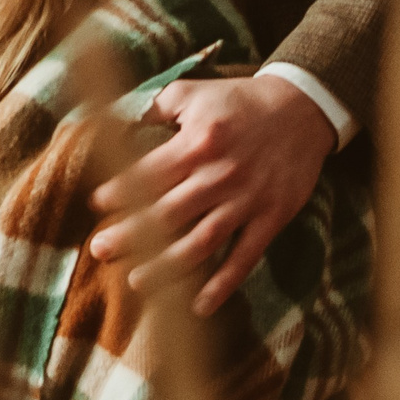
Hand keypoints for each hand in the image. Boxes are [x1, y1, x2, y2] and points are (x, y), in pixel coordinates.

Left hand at [87, 73, 335, 315]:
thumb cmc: (238, 100)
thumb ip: (152, 107)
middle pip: (167, 213)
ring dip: (167, 266)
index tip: (97, 206)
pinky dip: (223, 285)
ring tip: (136, 282)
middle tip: (99, 251)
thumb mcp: (192, 93)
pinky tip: (198, 307)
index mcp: (197, 143)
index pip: (150, 174)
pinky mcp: (271, 219)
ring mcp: (247, 201)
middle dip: (131, 235)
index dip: (121, 192)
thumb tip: (112, 121)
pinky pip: (245, 258)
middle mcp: (220, 175)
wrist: (302, 109)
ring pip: (201, 242)